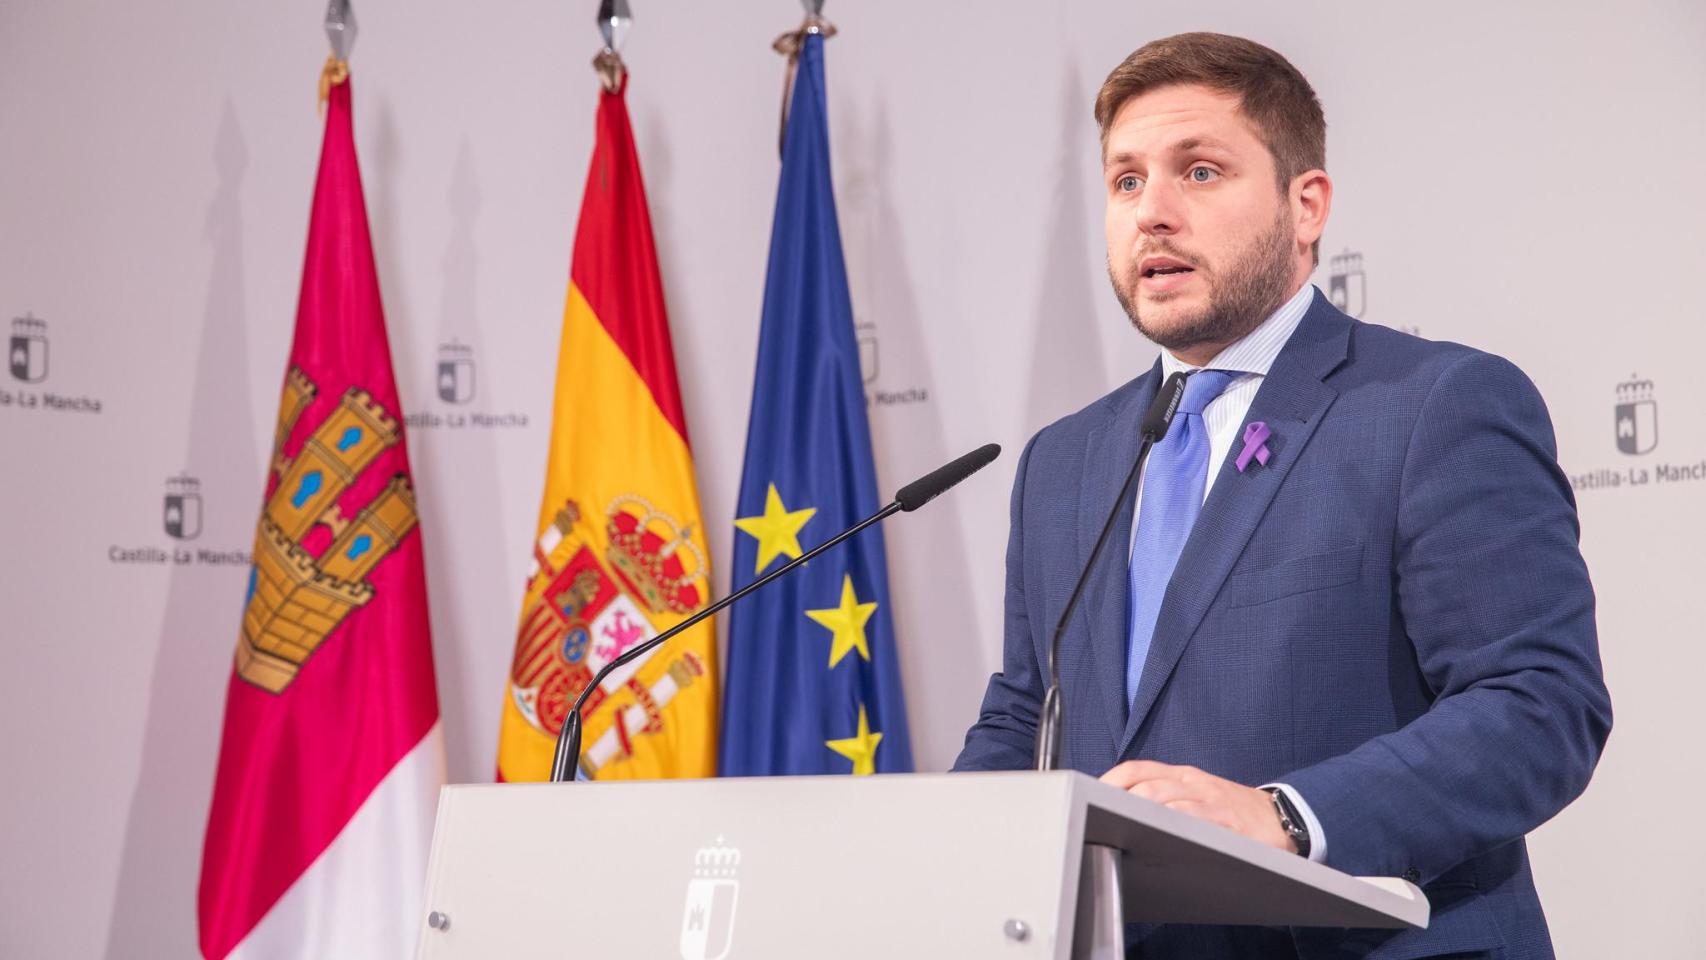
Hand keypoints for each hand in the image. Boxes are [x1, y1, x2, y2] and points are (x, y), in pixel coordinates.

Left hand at [1100, 760, 1294, 853]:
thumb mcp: (1194, 794)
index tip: (1086, 796)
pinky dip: (1169, 825)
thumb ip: (1162, 797)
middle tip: (1095, 818)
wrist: (1282, 817)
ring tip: (1116, 827)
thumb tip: (1116, 808)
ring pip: (1162, 800)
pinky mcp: (1224, 822)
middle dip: (1115, 802)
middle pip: (1143, 786)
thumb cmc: (1230, 809)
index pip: (1136, 769)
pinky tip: (1155, 836)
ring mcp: (1208, 801)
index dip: (1109, 780)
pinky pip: (1191, 819)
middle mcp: (1191, 783)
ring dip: (1135, 813)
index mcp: (1180, 775)